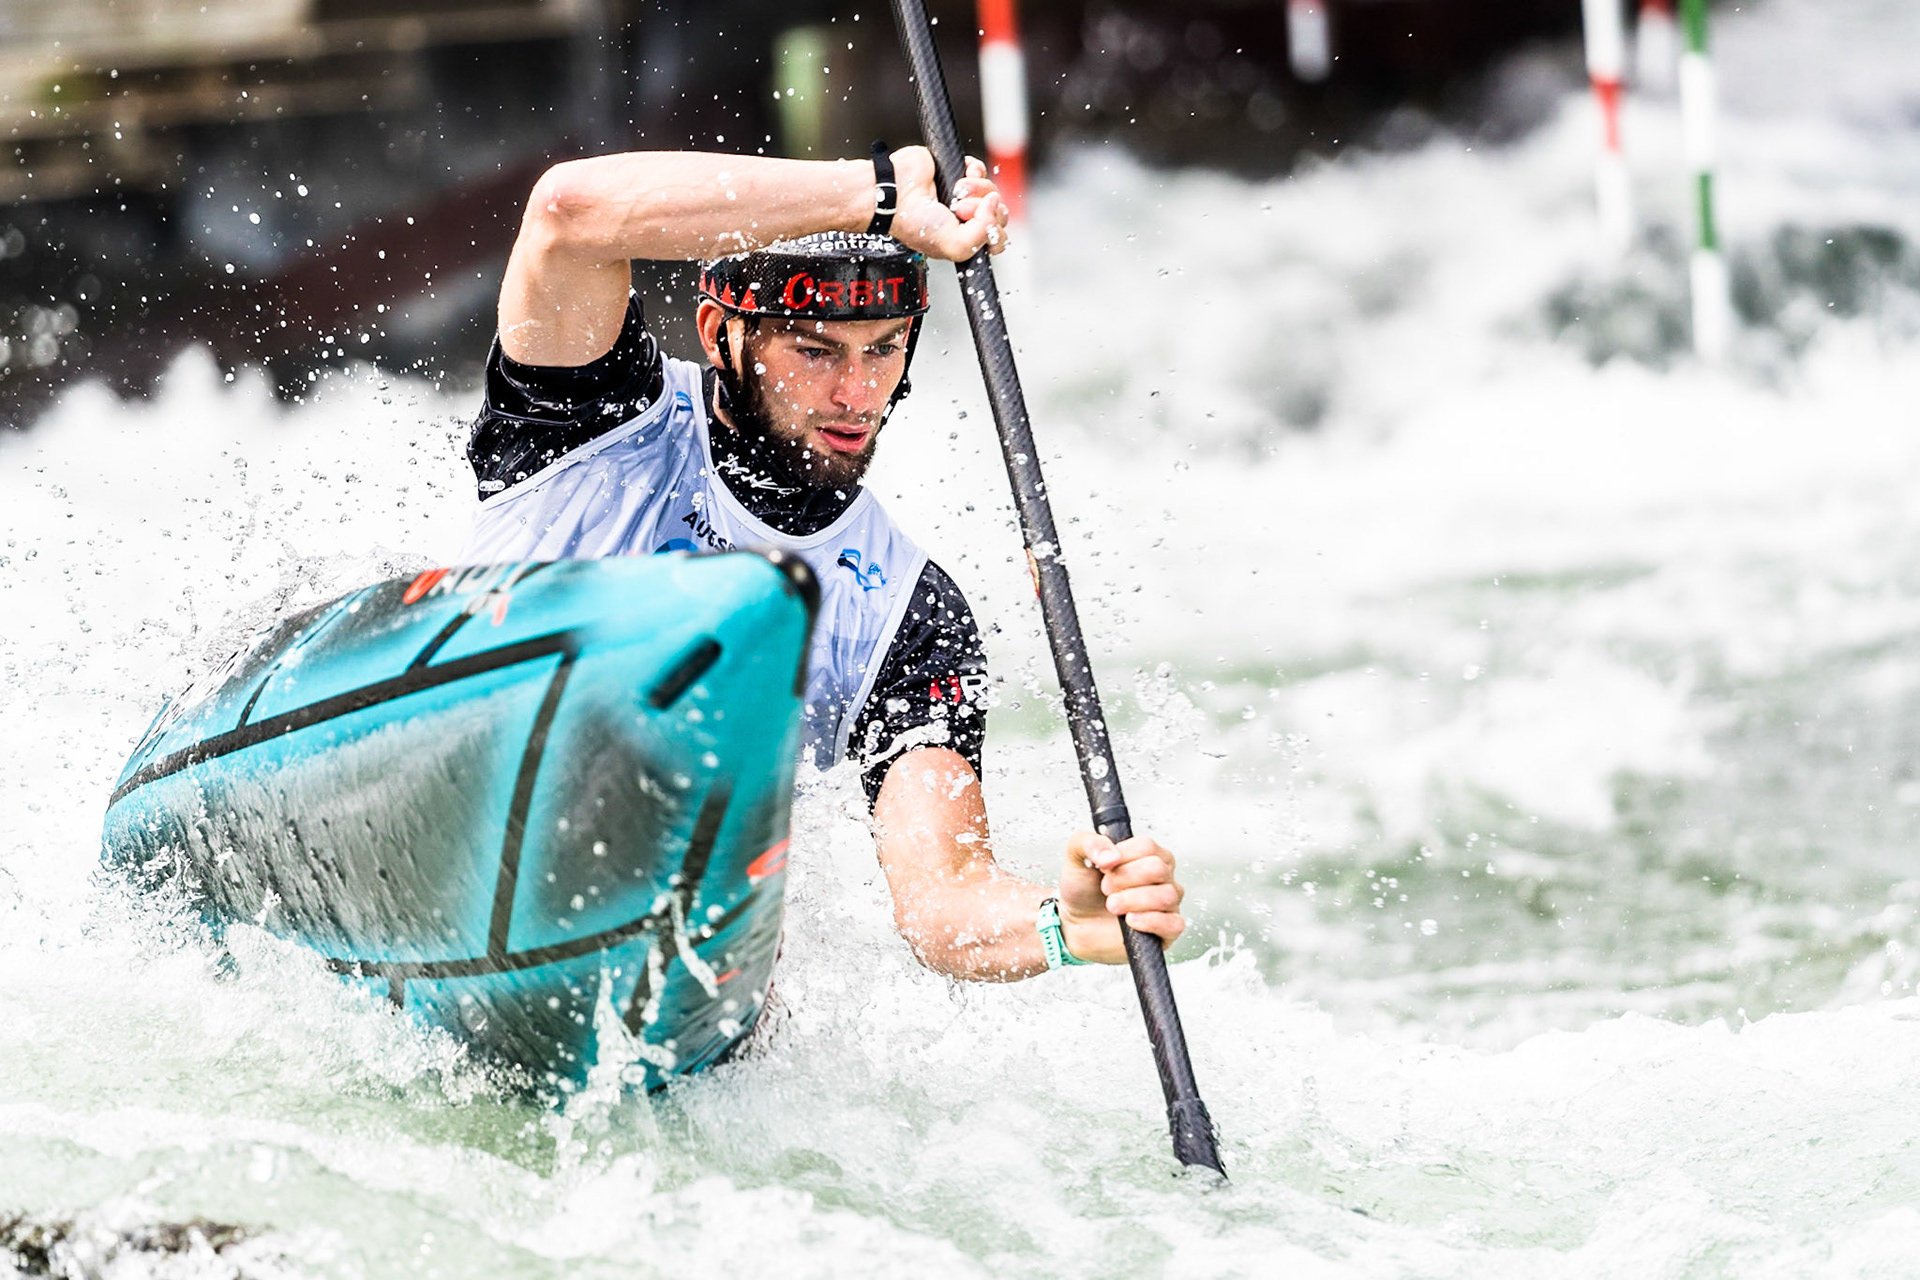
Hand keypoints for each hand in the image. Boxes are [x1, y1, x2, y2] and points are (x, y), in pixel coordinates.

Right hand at [886, 146, 1011, 260]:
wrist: (896, 193)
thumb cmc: (914, 222)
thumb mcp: (954, 246)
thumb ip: (983, 235)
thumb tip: (995, 203)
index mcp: (964, 239)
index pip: (996, 238)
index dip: (993, 232)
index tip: (977, 227)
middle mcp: (966, 219)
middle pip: (999, 213)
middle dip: (984, 211)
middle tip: (961, 210)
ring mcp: (963, 196)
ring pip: (991, 191)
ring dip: (977, 190)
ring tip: (956, 193)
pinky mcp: (958, 172)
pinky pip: (980, 169)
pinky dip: (974, 171)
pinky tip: (959, 179)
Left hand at [1056, 832, 1185, 964]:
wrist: (1076, 925)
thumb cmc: (1083, 891)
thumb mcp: (1076, 857)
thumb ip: (1088, 843)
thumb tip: (1111, 855)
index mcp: (1146, 855)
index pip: (1147, 846)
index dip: (1122, 856)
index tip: (1103, 867)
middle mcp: (1161, 877)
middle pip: (1157, 869)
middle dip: (1124, 879)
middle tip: (1106, 889)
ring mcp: (1167, 903)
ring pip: (1166, 896)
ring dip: (1132, 901)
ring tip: (1112, 906)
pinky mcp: (1167, 929)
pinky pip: (1174, 924)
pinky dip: (1150, 922)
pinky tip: (1130, 921)